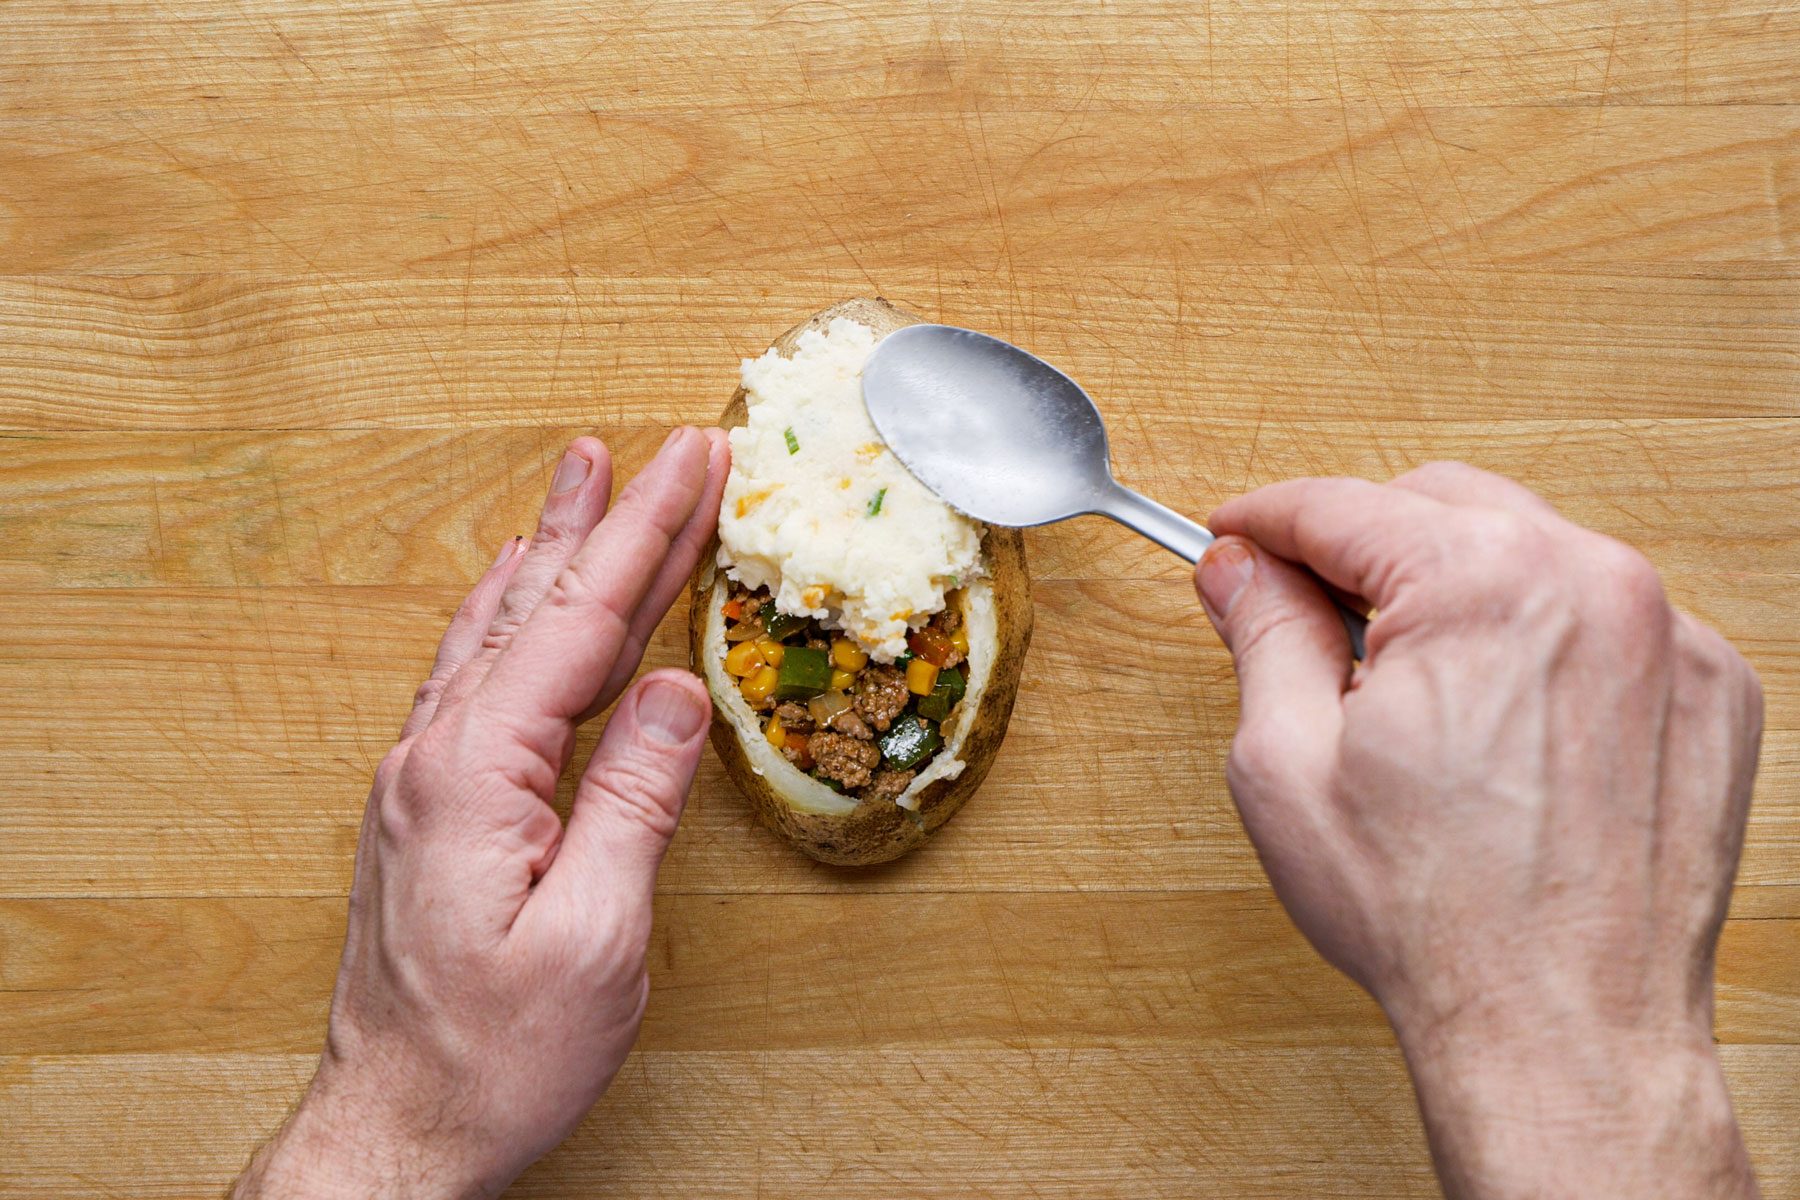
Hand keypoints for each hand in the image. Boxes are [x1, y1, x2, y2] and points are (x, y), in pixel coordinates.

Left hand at [234, 427, 730, 1199]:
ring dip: (554, 551)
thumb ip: (634, 802)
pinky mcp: (425, 807)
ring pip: (499, 632)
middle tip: (661, 448)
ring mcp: (421, 779)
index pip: (582, 625)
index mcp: (475, 774)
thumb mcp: (594, 938)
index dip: (648, 536)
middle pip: (539, 607)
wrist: (396, 1128)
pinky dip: (512, 615)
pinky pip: (473, 675)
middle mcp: (434, 758)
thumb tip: (675, 692)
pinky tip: (517, 594)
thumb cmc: (494, 1055)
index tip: (695, 463)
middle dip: (610, 520)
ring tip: (584, 483)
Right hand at [1195, 462, 1762, 1199]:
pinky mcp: (1708, 688)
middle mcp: (1594, 584)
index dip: (1267, 518)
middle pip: (1442, 504)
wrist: (1562, 1028)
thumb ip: (1264, 635)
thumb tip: (1241, 569)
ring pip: (1528, 549)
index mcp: (1484, 586)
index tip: (1236, 536)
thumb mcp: (1290, 764)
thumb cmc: (1435, 917)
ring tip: (1407, 679)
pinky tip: (1497, 714)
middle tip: (1308, 611)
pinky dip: (1540, 634)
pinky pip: (1603, 614)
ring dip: (1454, 583)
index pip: (1346, 504)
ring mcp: (1666, 635)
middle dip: (1362, 543)